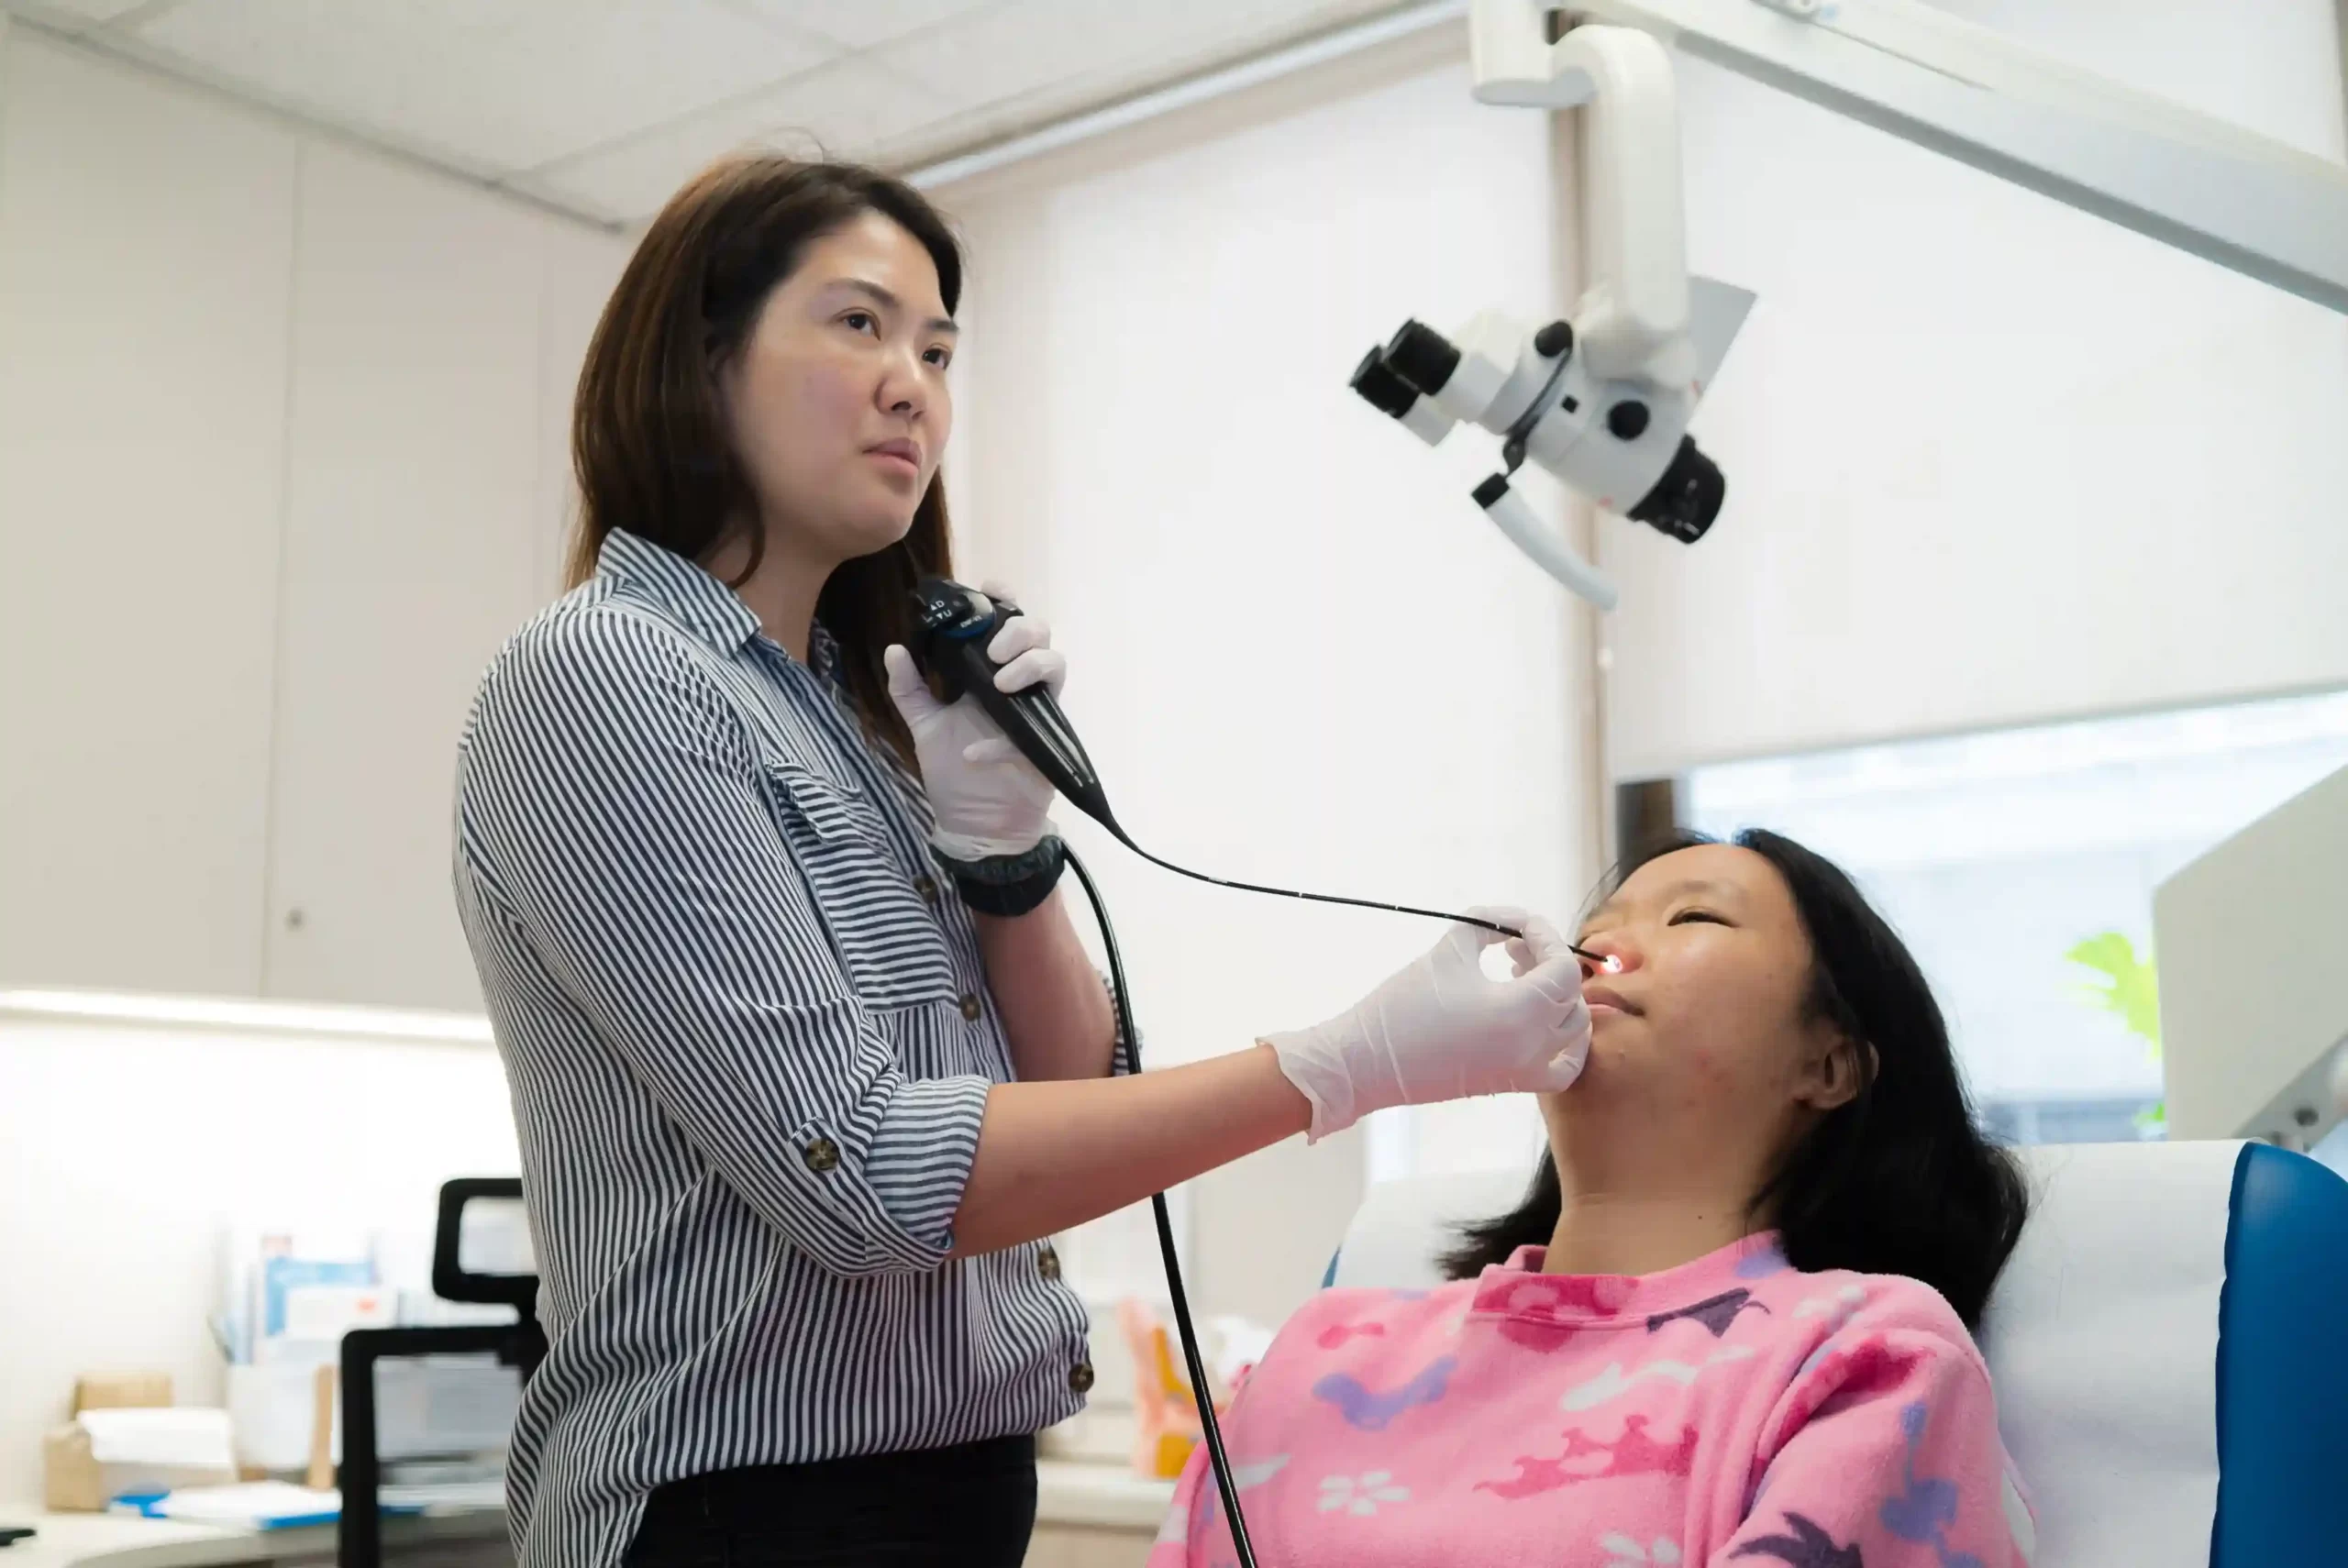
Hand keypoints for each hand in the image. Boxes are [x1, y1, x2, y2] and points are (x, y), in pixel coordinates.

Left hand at [883, 581, 1067, 860]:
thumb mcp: (924, 726)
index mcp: (991, 674)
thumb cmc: (954, 774)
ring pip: (1055, 666)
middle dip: (1019, 633)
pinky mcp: (1046, 748)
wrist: (975, 826)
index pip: (1007, 624)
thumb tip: (894, 649)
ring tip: (1000, 685)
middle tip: (994, 652)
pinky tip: (975, 754)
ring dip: (1029, 668)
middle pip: (1040, 635)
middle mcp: (1019, 687)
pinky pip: (1034, 732)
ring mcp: (1037, 714)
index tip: (989, 589)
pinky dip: (1002, 742)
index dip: (1005, 600)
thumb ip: (910, 689)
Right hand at [1264, 907, 1591, 1141]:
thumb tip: (1508, 921)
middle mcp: (1532, 1047)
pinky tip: (1546, 1022)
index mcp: (1519, 1012)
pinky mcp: (1512, 1085)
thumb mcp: (1448, 951)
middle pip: (1570, 994)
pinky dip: (1568, 1044)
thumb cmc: (1403, 1005)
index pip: (1562, 967)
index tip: (1513, 926)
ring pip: (1574, 1029)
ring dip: (1558, 995)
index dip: (1544, 937)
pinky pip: (1564, 1069)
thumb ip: (1486, 926)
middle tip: (1510, 946)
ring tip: (1520, 977)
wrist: (1367, 1064)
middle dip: (1547, 961)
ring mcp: (1525, 1071)